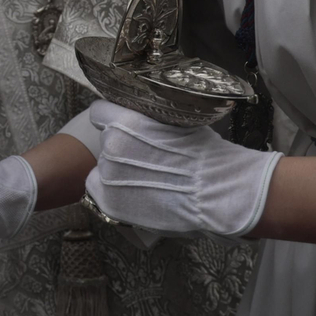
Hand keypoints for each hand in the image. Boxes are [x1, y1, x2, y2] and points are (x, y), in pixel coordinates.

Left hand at [85, 100, 281, 238]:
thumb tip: (143, 119)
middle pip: (105, 142)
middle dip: (122, 148)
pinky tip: (134, 194)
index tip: (127, 128)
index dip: (114, 120)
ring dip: (118, 171)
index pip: (100, 112)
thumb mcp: (176, 121)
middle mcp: (110, 146)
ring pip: (103, 167)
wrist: (217, 191)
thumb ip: (150, 120)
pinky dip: (112, 192)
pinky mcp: (110, 202)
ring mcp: (108, 176)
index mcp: (124, 120)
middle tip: (146, 159)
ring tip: (146, 180)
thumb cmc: (204, 153)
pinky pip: (98, 190)